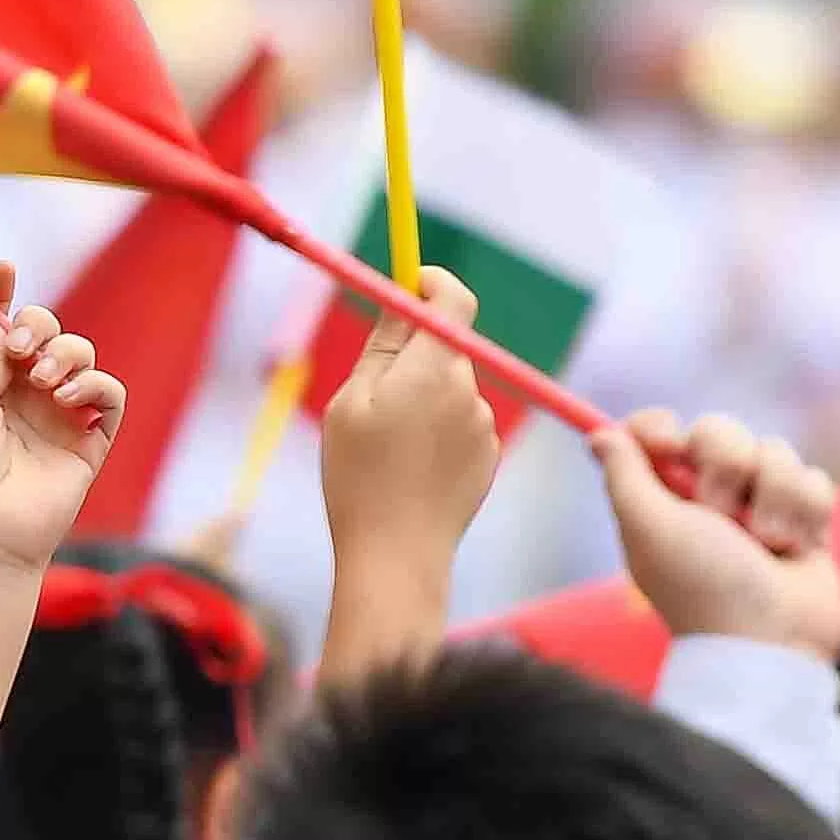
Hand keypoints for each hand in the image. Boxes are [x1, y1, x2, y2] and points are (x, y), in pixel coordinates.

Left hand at [0, 266, 122, 583]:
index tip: (3, 269)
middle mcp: (21, 396)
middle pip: (42, 332)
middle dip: (36, 325)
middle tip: (22, 351)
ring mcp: (58, 416)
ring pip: (79, 353)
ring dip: (64, 353)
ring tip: (44, 383)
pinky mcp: (91, 440)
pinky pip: (110, 393)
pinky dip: (94, 384)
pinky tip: (68, 399)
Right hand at [314, 271, 502, 676]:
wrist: (396, 556)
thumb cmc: (361, 477)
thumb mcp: (353, 402)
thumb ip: (383, 345)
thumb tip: (402, 298)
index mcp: (435, 369)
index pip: (453, 298)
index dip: (430, 282)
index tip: (406, 284)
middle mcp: (469, 391)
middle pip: (446, 346)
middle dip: (412, 354)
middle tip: (370, 387)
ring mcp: (484, 427)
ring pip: (448, 389)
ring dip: (420, 399)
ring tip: (384, 444)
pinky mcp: (486, 458)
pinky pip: (459, 425)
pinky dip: (435, 432)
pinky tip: (407, 469)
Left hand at [595, 406, 839, 658]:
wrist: (774, 639)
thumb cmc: (704, 586)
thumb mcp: (650, 529)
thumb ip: (624, 476)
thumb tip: (599, 435)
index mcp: (660, 498)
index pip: (654, 432)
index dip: (660, 427)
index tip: (669, 440)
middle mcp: (707, 498)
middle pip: (719, 430)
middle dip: (726, 468)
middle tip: (721, 516)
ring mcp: (759, 506)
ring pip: (775, 451)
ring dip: (773, 498)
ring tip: (767, 545)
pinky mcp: (804, 518)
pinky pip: (813, 478)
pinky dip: (806, 513)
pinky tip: (797, 549)